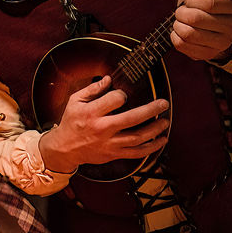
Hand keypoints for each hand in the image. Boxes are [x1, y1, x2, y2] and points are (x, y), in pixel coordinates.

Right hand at [41, 76, 168, 171]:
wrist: (65, 148)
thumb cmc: (71, 122)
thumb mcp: (74, 101)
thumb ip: (92, 89)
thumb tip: (108, 79)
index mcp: (91, 113)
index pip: (114, 100)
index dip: (122, 95)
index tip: (124, 95)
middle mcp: (102, 128)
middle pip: (132, 119)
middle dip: (151, 110)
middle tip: (164, 103)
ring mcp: (109, 143)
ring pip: (137, 137)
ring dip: (155, 129)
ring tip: (165, 121)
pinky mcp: (114, 153)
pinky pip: (136, 153)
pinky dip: (152, 147)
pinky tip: (161, 140)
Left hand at [173, 0, 231, 60]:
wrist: (213, 30)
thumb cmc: (208, 6)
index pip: (210, 3)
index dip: (192, 1)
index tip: (188, 0)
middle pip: (197, 19)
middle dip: (181, 13)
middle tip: (181, 11)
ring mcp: (222, 42)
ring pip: (189, 34)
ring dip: (177, 26)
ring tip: (179, 22)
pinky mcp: (208, 54)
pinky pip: (183, 46)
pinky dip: (175, 37)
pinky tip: (178, 32)